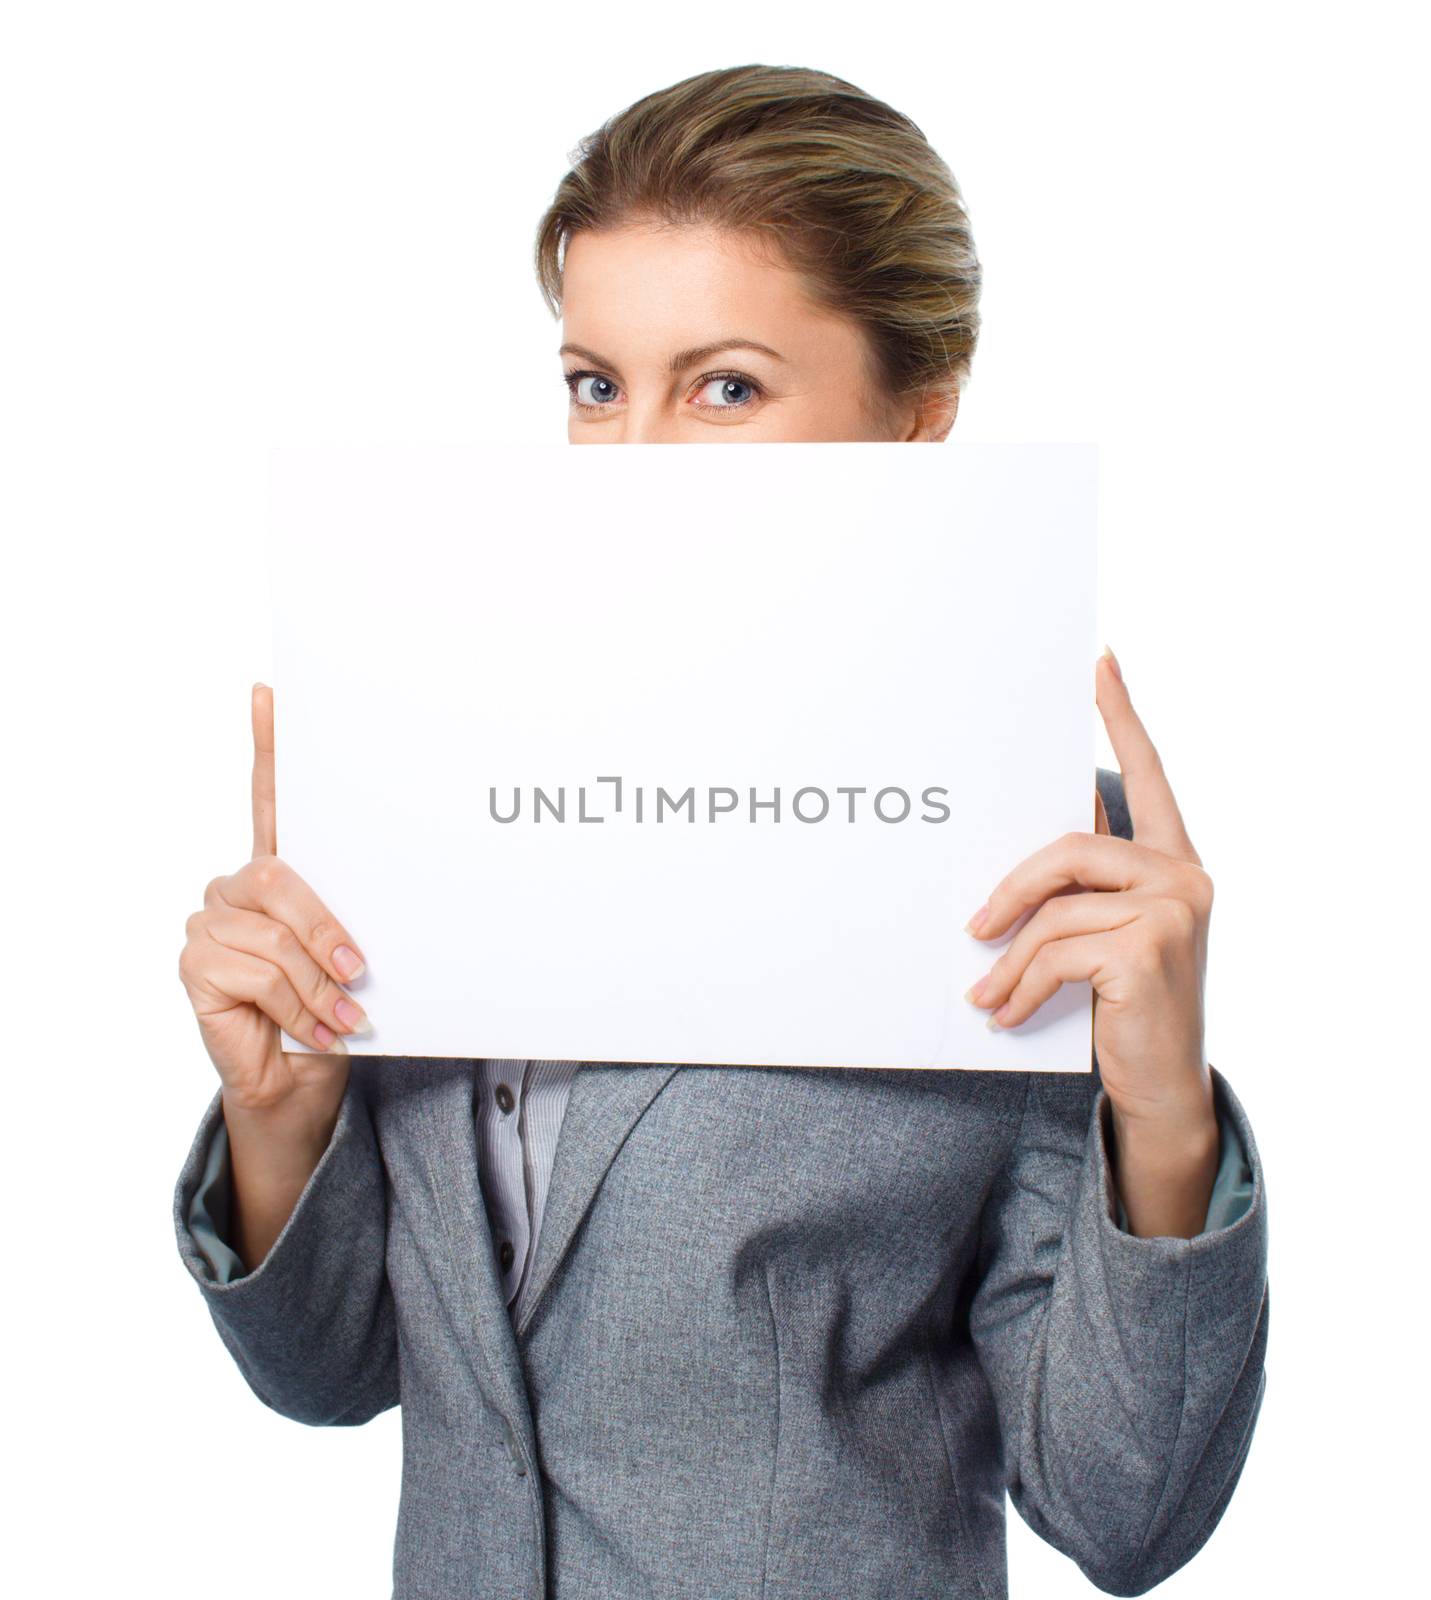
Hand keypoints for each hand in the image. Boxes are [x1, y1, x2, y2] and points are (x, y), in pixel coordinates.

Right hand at [177, 683, 372, 1115]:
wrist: (306, 1078)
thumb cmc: (338, 1008)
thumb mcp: (359, 954)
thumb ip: (359, 914)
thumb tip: (405, 884)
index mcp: (283, 873)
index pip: (270, 799)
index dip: (268, 746)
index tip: (270, 694)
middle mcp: (239, 889)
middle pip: (279, 877)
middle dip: (327, 928)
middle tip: (361, 970)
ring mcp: (211, 923)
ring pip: (274, 934)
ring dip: (320, 983)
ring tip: (345, 1014)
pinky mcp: (196, 965)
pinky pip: (257, 973)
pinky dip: (298, 1006)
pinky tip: (318, 1027)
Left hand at [962, 648, 1218, 1234]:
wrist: (1161, 1084)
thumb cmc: (1123, 1005)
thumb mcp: (1102, 937)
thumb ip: (1076, 891)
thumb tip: (1007, 868)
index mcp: (1173, 859)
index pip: (1147, 773)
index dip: (1121, 717)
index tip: (1098, 663)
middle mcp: (1184, 874)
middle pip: (1069, 847)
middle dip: (1009, 890)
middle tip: (972, 931)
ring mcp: (1174, 909)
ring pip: (1054, 908)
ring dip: (1007, 958)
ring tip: (987, 994)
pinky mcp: (1151, 948)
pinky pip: (1056, 950)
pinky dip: (1019, 985)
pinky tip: (1005, 1013)